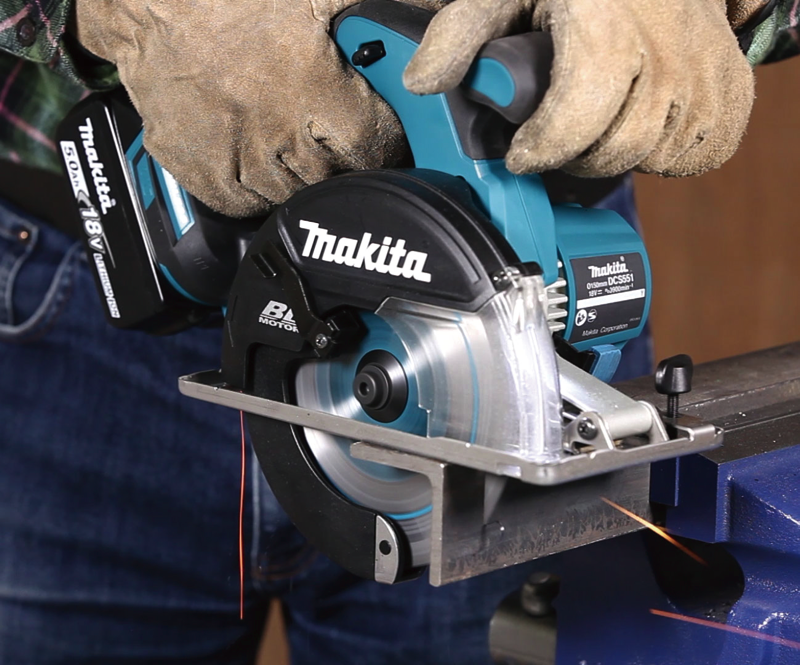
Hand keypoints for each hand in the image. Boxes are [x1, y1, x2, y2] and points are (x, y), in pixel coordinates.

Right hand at [75, 0, 439, 216]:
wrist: (146, 0)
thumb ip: (383, 4)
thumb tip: (438, 12)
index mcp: (313, 87)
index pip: (374, 148)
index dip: (390, 151)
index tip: (394, 150)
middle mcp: (275, 131)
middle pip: (334, 178)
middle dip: (350, 168)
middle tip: (349, 152)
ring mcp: (233, 154)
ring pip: (289, 197)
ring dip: (306, 184)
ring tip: (307, 158)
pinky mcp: (195, 165)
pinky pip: (239, 205)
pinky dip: (258, 198)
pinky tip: (265, 173)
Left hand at [405, 0, 763, 177]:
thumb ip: (460, 34)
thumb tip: (420, 82)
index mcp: (603, 31)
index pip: (575, 121)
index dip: (541, 149)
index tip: (521, 154)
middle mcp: (661, 55)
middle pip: (614, 151)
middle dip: (574, 159)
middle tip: (555, 141)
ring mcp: (702, 72)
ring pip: (656, 157)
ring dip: (619, 155)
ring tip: (597, 127)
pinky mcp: (728, 85)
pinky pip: (703, 153)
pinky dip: (671, 154)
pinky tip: (645, 127)